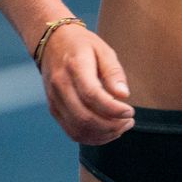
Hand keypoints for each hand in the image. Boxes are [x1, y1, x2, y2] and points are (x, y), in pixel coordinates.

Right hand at [38, 26, 135, 143]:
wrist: (51, 43)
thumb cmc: (83, 46)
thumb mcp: (103, 50)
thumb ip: (113, 72)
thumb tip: (124, 95)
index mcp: (74, 67)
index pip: (92, 95)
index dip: (113, 109)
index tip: (130, 111)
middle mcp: (60, 85)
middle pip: (84, 117)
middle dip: (111, 126)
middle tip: (129, 121)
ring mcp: (54, 100)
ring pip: (78, 129)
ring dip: (103, 135)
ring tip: (122, 127)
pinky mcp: (54, 110)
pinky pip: (72, 132)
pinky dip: (92, 138)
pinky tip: (108, 132)